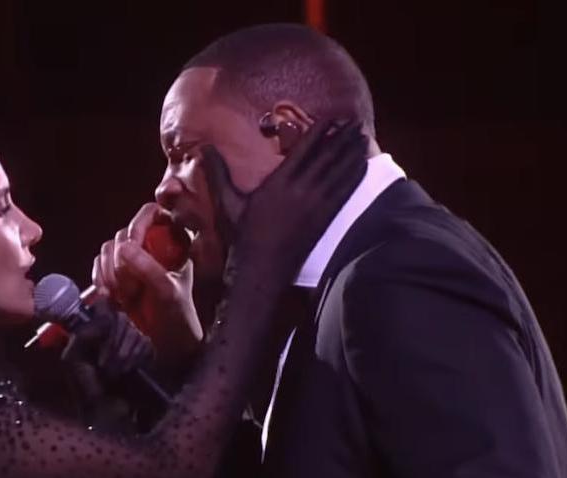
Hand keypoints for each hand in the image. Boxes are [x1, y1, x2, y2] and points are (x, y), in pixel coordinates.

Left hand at [61, 298, 154, 381]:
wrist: (105, 412)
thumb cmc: (85, 387)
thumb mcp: (73, 357)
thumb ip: (84, 331)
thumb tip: (103, 307)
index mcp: (93, 329)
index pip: (103, 306)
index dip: (103, 314)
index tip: (100, 327)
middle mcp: (113, 331)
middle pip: (120, 318)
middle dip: (112, 343)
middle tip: (104, 365)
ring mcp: (132, 340)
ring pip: (134, 332)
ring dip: (123, 355)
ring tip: (114, 374)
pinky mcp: (147, 353)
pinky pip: (146, 344)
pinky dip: (137, 358)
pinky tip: (129, 371)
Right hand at [92, 204, 202, 367]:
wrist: (167, 343)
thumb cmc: (177, 316)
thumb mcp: (167, 291)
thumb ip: (148, 267)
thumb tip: (124, 246)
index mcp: (173, 241)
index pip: (150, 212)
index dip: (137, 225)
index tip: (130, 247)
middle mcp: (151, 244)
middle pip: (123, 234)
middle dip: (121, 263)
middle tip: (129, 289)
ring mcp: (133, 259)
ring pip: (108, 250)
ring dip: (110, 274)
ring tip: (123, 298)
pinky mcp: (117, 274)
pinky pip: (99, 266)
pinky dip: (101, 281)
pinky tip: (112, 299)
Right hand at [200, 120, 368, 284]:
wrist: (260, 270)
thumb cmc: (242, 237)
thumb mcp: (227, 202)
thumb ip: (218, 172)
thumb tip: (203, 147)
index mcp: (278, 182)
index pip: (304, 148)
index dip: (320, 131)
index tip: (332, 118)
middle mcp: (300, 190)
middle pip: (327, 156)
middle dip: (343, 138)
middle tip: (356, 122)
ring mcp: (315, 205)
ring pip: (339, 172)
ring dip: (352, 153)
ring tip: (363, 137)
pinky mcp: (324, 220)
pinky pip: (344, 193)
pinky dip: (355, 177)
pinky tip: (363, 166)